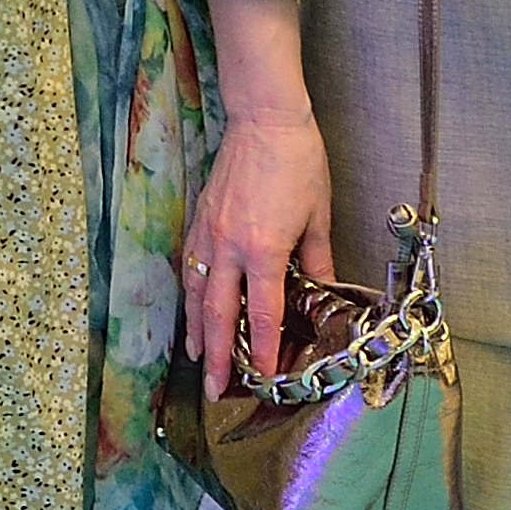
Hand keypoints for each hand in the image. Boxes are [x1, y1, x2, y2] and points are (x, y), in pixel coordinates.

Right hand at [185, 94, 340, 394]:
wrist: (264, 120)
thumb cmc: (297, 162)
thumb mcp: (318, 216)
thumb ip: (316, 260)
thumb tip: (322, 292)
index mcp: (263, 250)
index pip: (263, 313)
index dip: (263, 349)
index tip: (263, 376)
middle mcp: (229, 248)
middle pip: (218, 314)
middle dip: (217, 356)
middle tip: (214, 389)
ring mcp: (208, 234)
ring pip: (195, 294)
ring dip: (195, 330)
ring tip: (195, 358)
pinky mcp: (199, 220)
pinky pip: (189, 267)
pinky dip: (189, 294)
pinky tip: (191, 308)